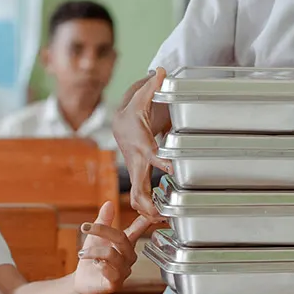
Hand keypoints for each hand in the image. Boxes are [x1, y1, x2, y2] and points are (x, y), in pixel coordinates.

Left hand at [70, 201, 159, 293]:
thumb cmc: (92, 258)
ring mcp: (123, 271)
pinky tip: (94, 264)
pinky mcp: (115, 283)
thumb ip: (103, 221)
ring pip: (112, 254)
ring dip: (94, 251)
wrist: (82, 280)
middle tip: (85, 227)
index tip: (152, 211)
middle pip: (121, 239)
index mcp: (126, 244)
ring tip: (82, 253)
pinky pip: (111, 272)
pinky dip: (100, 265)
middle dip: (102, 230)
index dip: (145, 221)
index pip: (138, 230)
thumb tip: (109, 203)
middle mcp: (128, 257)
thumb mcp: (95, 236)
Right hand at [114, 69, 167, 216]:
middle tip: (166, 218)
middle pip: (139, 191)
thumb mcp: (141, 97)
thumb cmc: (131, 111)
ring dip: (150, 213)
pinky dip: (150, 209)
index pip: (155, 157)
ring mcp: (137, 171)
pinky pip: (142, 198)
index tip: (176, 172)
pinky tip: (164, 218)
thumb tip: (161, 70)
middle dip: (150, 207)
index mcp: (142, 144)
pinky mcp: (139, 177)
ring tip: (168, 223)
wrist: (117, 122)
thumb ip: (153, 86)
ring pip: (138, 200)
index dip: (165, 165)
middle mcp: (138, 162)